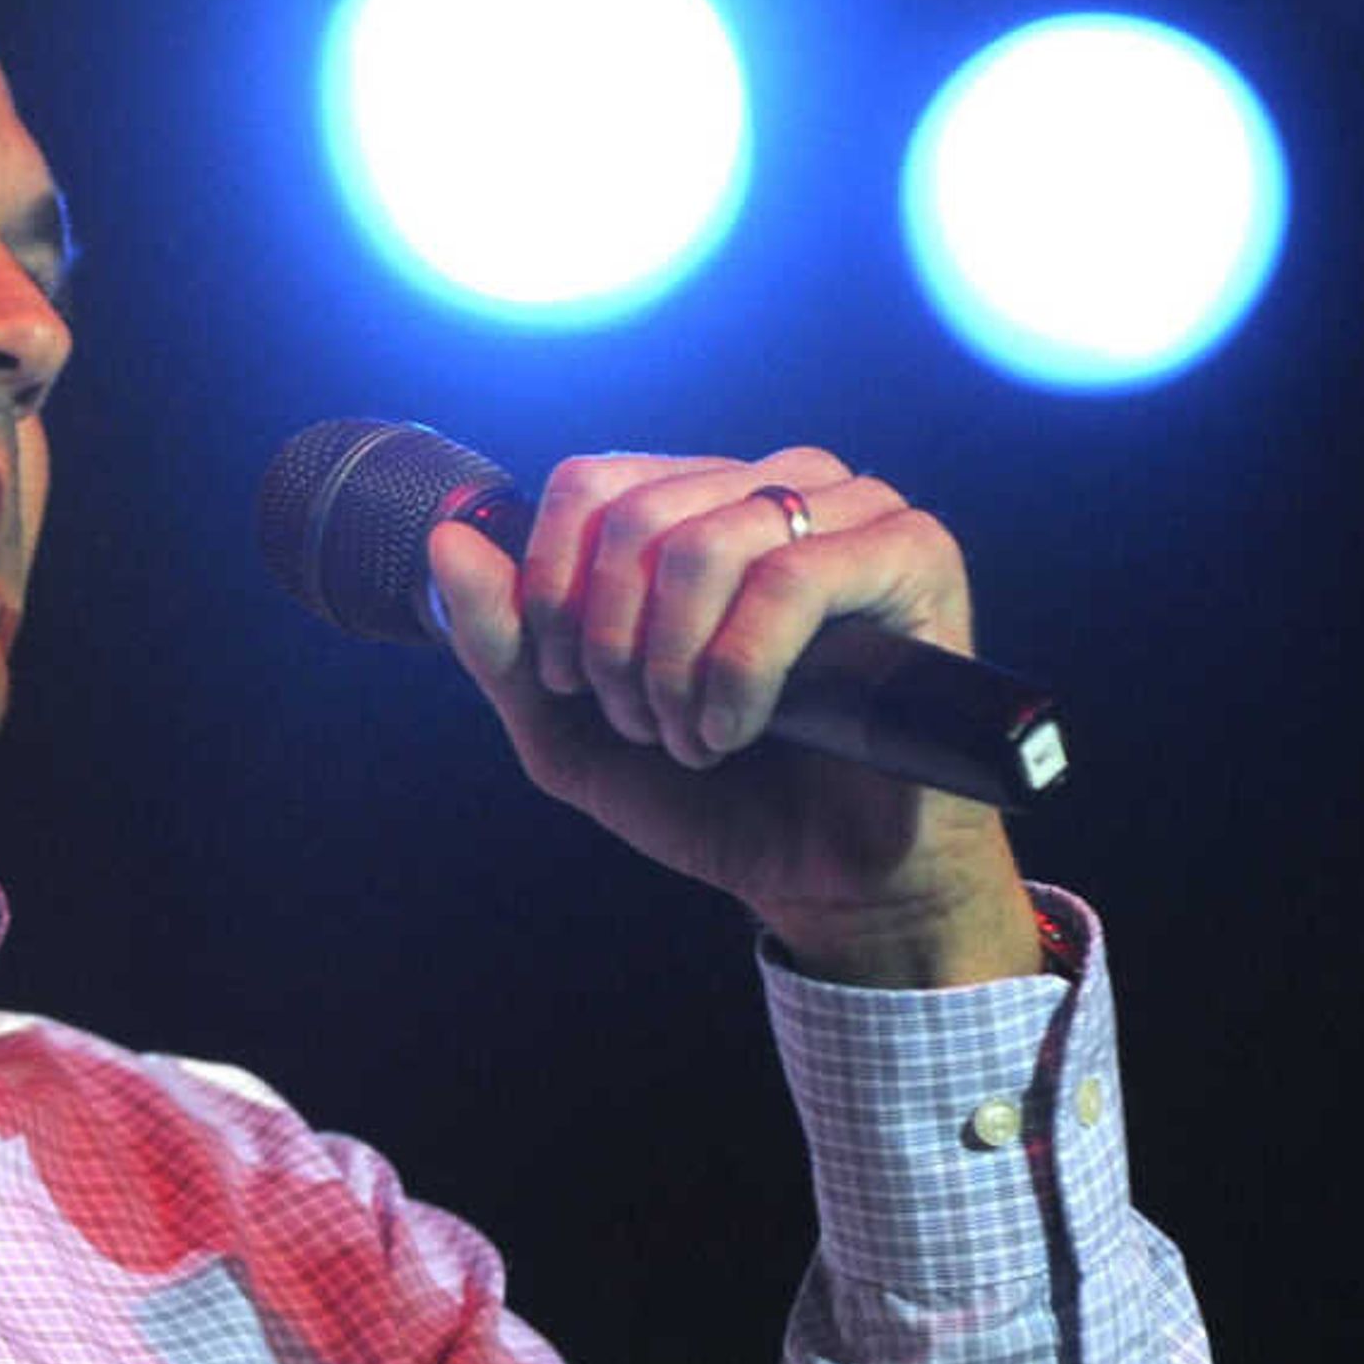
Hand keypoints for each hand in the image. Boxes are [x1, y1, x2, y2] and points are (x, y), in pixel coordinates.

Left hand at [424, 448, 1048, 987]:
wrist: (827, 879)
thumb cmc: (713, 796)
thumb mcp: (571, 729)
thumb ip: (504, 644)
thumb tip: (447, 540)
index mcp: (701, 500)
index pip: (590, 484)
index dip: (554, 591)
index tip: (574, 685)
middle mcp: (778, 484)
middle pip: (635, 518)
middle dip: (613, 648)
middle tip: (644, 726)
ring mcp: (855, 510)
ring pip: (706, 545)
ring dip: (674, 670)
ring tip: (695, 738)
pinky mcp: (916, 554)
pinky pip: (789, 581)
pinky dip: (739, 674)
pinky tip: (741, 730)